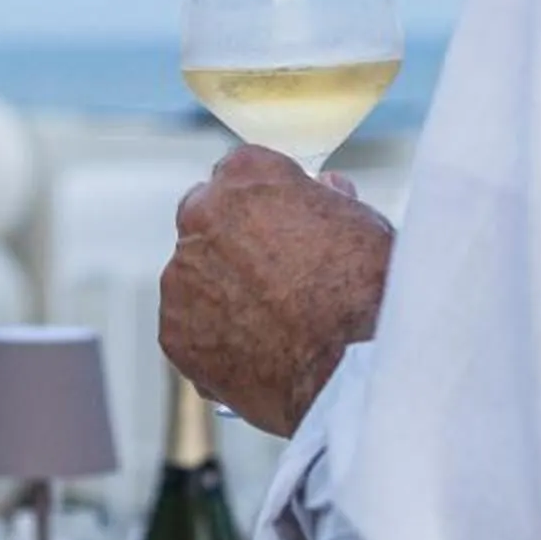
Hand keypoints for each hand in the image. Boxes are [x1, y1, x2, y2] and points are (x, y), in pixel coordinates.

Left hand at [161, 147, 395, 435]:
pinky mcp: (174, 332)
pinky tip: (256, 358)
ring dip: (220, 294)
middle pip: (204, 220)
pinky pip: (189, 332)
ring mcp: (182, 276)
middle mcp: (201, 215)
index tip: (280, 224)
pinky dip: (214, 342)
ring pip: (193, 279)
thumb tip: (327, 187)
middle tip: (272, 277)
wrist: (353, 366)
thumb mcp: (362, 224)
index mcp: (246, 175)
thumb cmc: (366, 287)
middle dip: (229, 242)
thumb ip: (330, 200)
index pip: (239, 173)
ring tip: (270, 328)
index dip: (263, 202)